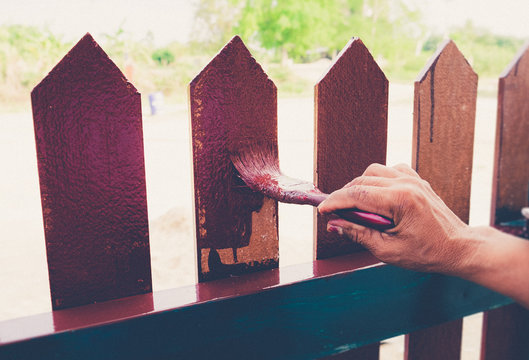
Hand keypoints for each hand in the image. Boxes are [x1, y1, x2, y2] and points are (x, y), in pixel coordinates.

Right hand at [318, 163, 474, 273]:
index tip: (321, 210)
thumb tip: (334, 224)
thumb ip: (358, 234)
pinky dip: (377, 181)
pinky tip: (377, 197)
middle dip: (344, 196)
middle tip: (336, 214)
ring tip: (357, 207)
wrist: (459, 247)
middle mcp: (406, 184)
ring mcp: (413, 179)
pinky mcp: (417, 179)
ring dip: (360, 186)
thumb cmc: (428, 253)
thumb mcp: (388, 251)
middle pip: (361, 181)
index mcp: (401, 201)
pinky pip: (388, 171)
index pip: (357, 194)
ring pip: (373, 171)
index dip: (334, 202)